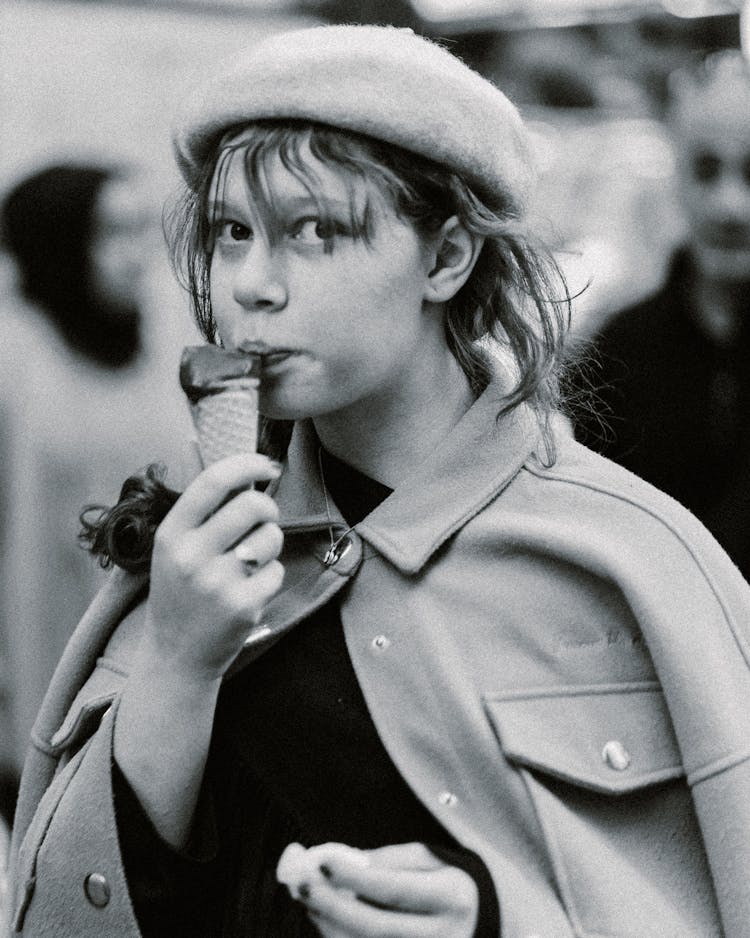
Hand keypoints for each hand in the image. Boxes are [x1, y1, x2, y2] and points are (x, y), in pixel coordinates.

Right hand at [144, 452, 283, 681]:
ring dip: (269, 545)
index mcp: (172, 533)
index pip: (215, 481)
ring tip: (248, 562)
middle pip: (253, 505)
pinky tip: (248, 591)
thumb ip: (200, 508)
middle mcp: (191, 556)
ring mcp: (217, 583)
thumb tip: (229, 457)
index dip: (248, 464)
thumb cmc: (181, 589)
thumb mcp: (174, 546)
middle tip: (261, 520)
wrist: (176, 654)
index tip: (267, 464)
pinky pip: (276, 571)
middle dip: (267, 508)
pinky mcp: (242, 606)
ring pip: (271, 537)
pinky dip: (269, 577)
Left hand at [278, 841, 478, 937]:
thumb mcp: (432, 861)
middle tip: (301, 883)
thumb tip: (341, 863)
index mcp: (452, 898)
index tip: (322, 860)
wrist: (492, 928)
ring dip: (328, 925)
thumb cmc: (452, 886)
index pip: (396, 890)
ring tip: (310, 897)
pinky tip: (327, 921)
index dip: (355, 877)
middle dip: (331, 905)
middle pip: (376, 928)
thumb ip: (389, 860)